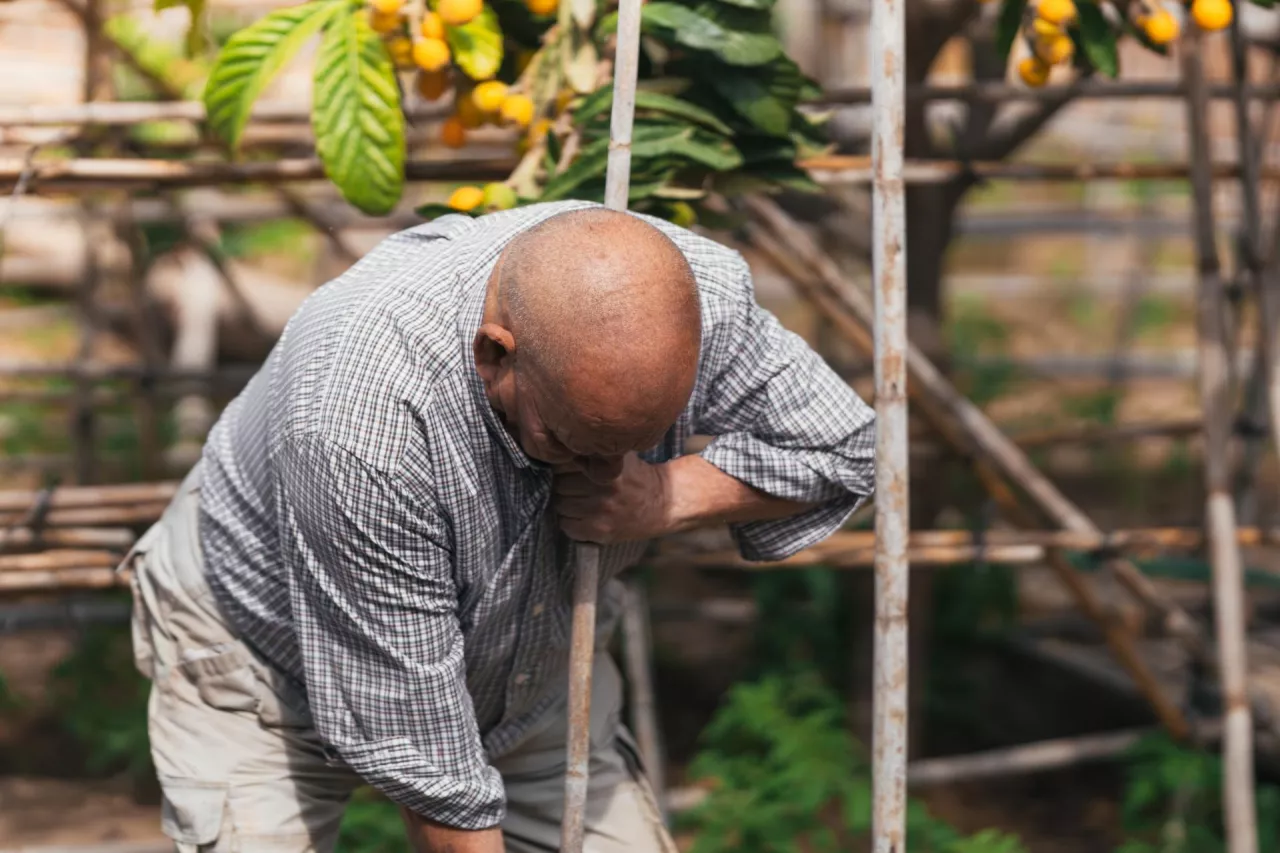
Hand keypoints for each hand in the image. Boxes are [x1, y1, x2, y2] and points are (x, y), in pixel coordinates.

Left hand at [552, 453, 673, 543]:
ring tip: (581, 499)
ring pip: (560, 504)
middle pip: (559, 483)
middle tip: (577, 484)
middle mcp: (604, 488)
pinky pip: (566, 525)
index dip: (564, 464)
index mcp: (607, 466)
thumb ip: (593, 450)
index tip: (571, 467)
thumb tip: (560, 446)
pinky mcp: (600, 531)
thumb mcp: (619, 455)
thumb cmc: (636, 476)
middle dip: (563, 482)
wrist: (661, 504)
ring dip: (565, 502)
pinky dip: (570, 521)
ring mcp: (601, 511)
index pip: (564, 462)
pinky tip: (583, 515)